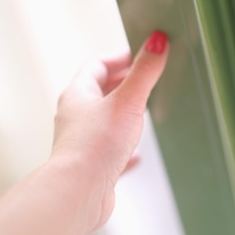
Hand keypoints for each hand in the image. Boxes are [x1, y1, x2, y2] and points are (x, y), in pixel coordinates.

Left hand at [51, 30, 168, 230]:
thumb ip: (144, 72)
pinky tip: (137, 155)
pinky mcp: (93, 165)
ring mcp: (83, 141)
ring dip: (123, 113)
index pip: (97, 65)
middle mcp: (76, 116)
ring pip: (104, 120)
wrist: (79, 193)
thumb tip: (157, 41)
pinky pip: (110, 151)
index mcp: (78, 95)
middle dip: (122, 83)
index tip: (140, 55)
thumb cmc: (95, 147)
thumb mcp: (128, 102)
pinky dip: (125, 148)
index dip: (119, 58)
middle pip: (99, 91)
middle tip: (144, 78)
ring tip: (143, 110)